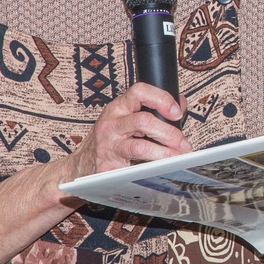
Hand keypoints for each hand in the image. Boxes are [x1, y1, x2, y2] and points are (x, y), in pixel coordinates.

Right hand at [61, 82, 190, 182]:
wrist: (80, 167)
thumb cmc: (111, 140)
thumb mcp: (127, 119)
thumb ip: (153, 110)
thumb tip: (180, 104)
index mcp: (118, 108)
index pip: (139, 91)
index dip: (161, 99)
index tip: (176, 112)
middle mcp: (111, 124)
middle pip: (144, 121)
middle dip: (169, 133)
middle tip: (183, 144)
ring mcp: (108, 146)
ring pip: (140, 147)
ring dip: (164, 153)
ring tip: (177, 159)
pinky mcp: (107, 167)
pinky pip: (133, 169)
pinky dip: (151, 171)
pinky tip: (161, 172)